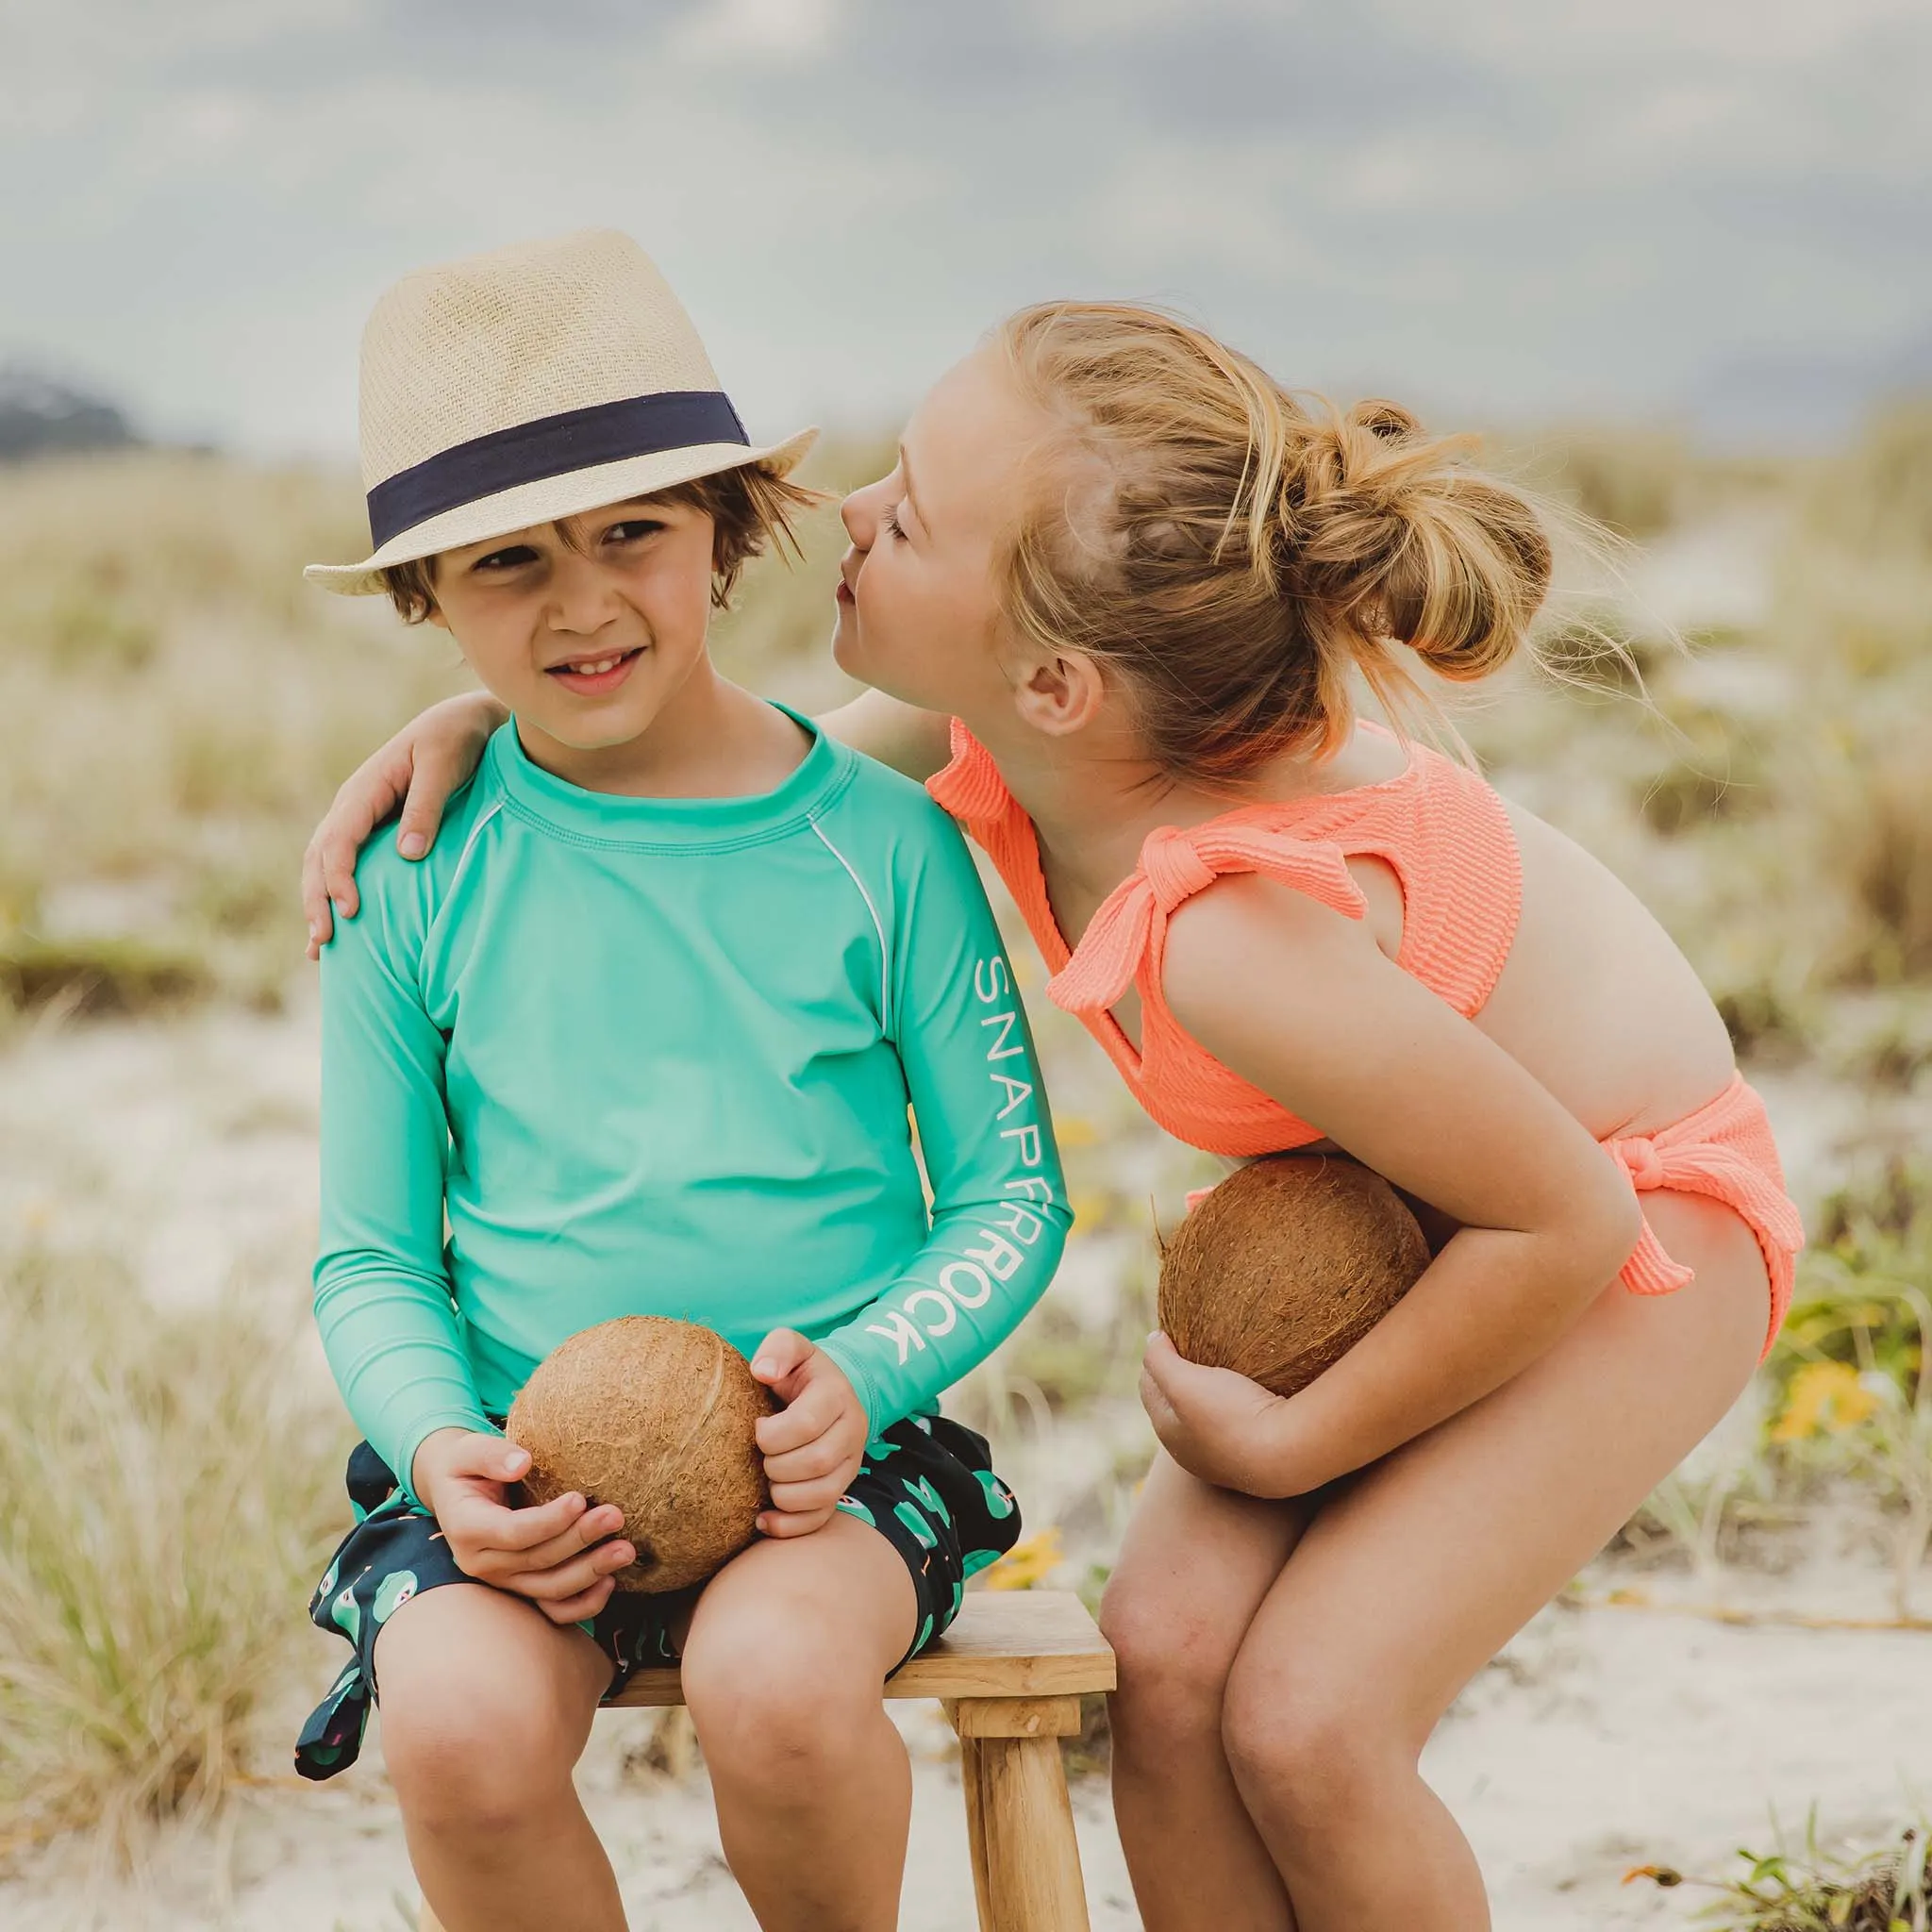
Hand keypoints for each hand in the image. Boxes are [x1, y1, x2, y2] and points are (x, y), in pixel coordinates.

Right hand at [302, 691, 506, 958]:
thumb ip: (426, 807)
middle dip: (317, 900)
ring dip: (319, 903)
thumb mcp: (445, 765)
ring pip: (324, 865)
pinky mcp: (375, 830)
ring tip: (320, 949)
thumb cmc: (457, 739)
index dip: (339, 878)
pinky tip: (341, 927)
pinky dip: (336, 894)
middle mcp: (353, 805)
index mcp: (365, 790)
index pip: (338, 841)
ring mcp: (360, 818)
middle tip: (324, 944)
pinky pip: (345, 864)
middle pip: (319, 857)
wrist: (466, 722)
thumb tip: (407, 855)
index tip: (351, 912)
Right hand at [410, 1427, 635, 1623]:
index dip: (549, 1521)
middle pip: (538, 1561)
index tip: (579, 1499)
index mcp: (467, 1529)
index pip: (513, 1532)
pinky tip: (610, 1582)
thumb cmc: (467, 1465)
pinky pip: (552, 1609)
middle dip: (580, 1540)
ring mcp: (503, 1581)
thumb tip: (522, 1463)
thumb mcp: (469, 1450)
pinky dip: (582, 1604)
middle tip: (615, 1516)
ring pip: (549, 1589)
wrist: (457, 1491)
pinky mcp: (521, 1588)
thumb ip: (491, 1455)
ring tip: (626, 1550)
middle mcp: (482, 1563)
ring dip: (590, 1572)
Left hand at [749, 1331, 868, 1538]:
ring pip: (822, 1494)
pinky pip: (821, 1519)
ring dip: (783, 1495)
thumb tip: (762, 1371)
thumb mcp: (791, 1346)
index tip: (756, 1427)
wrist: (826, 1393)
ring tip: (765, 1478)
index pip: (807, 1424)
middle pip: (815, 1462)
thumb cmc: (798, 1372)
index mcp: (837, 1395)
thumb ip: (778, 1348)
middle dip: (776, 1464)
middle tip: (759, 1455)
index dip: (772, 1433)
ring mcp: (850, 1464)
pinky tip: (763, 1519)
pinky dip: (789, 1526)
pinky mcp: (841, 1489)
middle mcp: (852, 1431)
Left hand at [1139, 1333, 1303, 1497]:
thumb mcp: (1184, 1383)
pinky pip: (1235, 1423)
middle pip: (1177, 1401)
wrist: (1289, 1453)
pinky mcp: (1252, 1456)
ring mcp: (1222, 1457)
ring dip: (1211, 1390)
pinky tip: (1249, 1391)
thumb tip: (1151, 1340)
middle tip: (1198, 1346)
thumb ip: (1159, 1361)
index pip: (1149, 1385)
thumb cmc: (1231, 1416)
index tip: (1175, 1334)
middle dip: (1181, 1374)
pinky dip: (1235, 1405)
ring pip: (1207, 1414)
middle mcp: (1190, 1450)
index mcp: (1168, 1431)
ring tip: (1225, 1365)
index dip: (1157, 1357)